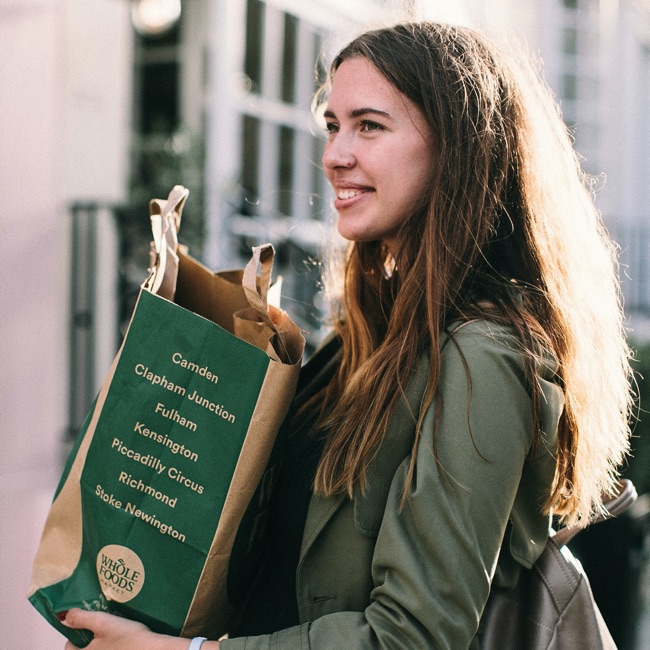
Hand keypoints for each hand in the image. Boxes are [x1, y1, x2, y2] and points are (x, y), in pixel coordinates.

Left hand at [61, 609, 219, 649]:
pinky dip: (113, 645)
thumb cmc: (128, 638)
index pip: (69, 647)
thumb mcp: (103, 623)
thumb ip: (82, 619)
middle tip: (103, 625)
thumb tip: (64, 616)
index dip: (75, 633)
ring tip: (114, 630)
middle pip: (84, 649)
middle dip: (90, 638)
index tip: (87, 623)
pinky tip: (123, 638)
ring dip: (102, 642)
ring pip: (99, 649)